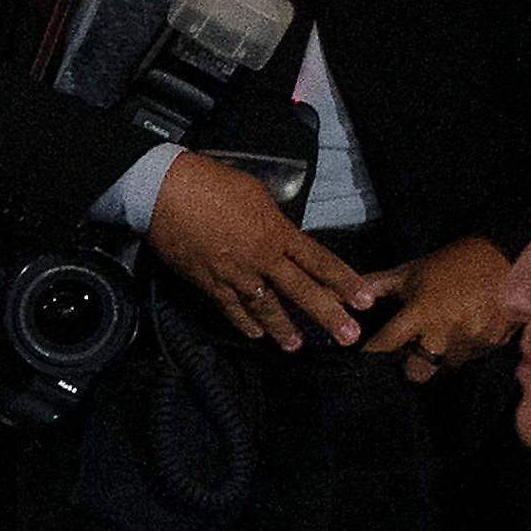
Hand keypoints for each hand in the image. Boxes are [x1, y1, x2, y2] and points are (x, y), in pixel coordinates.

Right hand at [144, 155, 386, 351]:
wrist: (166, 192)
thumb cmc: (213, 183)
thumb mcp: (257, 195)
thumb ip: (274, 222)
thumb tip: (282, 236)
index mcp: (277, 232)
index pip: (319, 262)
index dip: (344, 282)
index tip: (364, 300)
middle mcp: (261, 258)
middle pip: (301, 291)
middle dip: (327, 315)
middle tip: (348, 336)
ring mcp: (234, 274)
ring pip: (266, 307)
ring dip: (283, 328)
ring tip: (296, 346)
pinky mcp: (208, 283)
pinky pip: (231, 308)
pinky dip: (244, 322)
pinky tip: (255, 335)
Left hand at [359, 235, 518, 379]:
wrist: (508, 253)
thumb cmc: (451, 262)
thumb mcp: (410, 271)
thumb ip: (373, 287)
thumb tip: (334, 293)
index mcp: (421, 313)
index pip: (384, 348)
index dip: (371, 355)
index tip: (362, 359)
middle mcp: (446, 332)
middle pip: (416, 374)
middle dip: (410, 366)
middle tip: (412, 350)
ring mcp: (473, 341)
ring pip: (445, 368)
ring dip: (440, 357)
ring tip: (444, 333)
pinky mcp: (495, 344)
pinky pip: (470, 359)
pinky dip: (464, 349)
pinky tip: (466, 328)